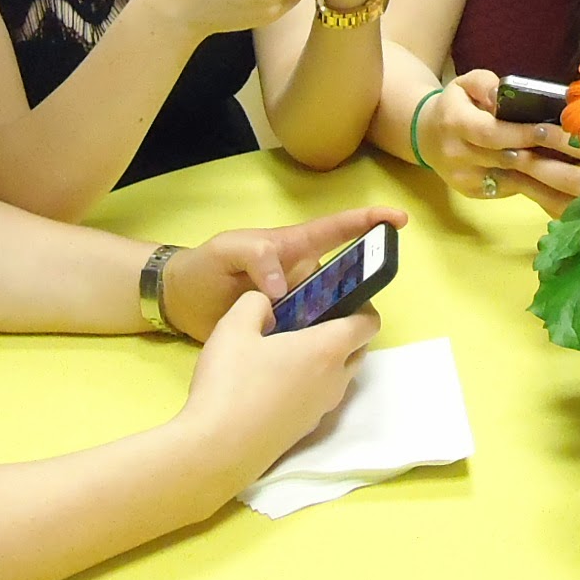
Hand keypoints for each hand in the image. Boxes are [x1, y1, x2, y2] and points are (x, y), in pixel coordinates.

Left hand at [159, 205, 409, 339]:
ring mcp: (297, 306)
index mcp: (293, 248)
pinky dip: (322, 344)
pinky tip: (328, 358)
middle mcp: (303, 276)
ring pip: (333, 310)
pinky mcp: (286, 334)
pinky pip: (312, 336)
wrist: (180, 304)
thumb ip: (254, 256)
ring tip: (351, 337)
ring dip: (344, 320)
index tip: (399, 221)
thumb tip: (282, 286)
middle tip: (370, 305)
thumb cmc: (204, 267)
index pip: (337, 230)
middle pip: (345, 276)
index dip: (368, 222)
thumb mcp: (225, 250)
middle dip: (365, 286)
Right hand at [176, 291, 379, 491]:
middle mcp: (334, 381)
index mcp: (327, 351)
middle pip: (358, 351)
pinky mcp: (304, 430)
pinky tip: (273, 379)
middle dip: (345, 331)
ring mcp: (320, 410)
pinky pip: (319, 397)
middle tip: (311, 317)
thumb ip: (256, 303)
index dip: (361, 304)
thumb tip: (267, 306)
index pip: (368, 324)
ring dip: (327, 359)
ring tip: (288, 346)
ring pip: (339, 377)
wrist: (217, 449)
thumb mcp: (234, 327)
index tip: (338, 295)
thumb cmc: (230, 383)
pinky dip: (309, 383)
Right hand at [417, 71, 579, 213]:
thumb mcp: (464, 83)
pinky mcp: (473, 193)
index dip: (519, 133)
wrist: (426, 137)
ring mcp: (465, 179)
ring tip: (573, 164)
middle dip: (539, 153)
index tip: (546, 129)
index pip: (490, 132)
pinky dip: (534, 183)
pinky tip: (558, 177)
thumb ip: (485, 84)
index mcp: (455, 123)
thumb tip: (504, 95)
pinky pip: (508, 189)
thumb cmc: (455, 105)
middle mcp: (456, 154)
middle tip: (572, 149)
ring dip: (542, 173)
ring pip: (509, 178)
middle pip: (503, 157)